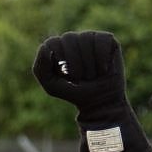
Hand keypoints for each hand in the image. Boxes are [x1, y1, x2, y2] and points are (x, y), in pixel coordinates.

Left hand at [33, 31, 149, 151]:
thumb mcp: (52, 87)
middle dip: (74, 67)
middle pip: (69, 40)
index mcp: (60, 50)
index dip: (57, 63)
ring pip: (85, 41)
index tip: (66, 81)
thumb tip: (47, 46)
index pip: (51, 43)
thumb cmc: (76, 102)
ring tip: (93, 79)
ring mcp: (95, 41)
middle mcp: (77, 41)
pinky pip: (102, 42)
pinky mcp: (111, 43)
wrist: (103, 111)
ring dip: (88, 66)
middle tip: (82, 82)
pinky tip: (104, 71)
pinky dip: (102, 60)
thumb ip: (41, 66)